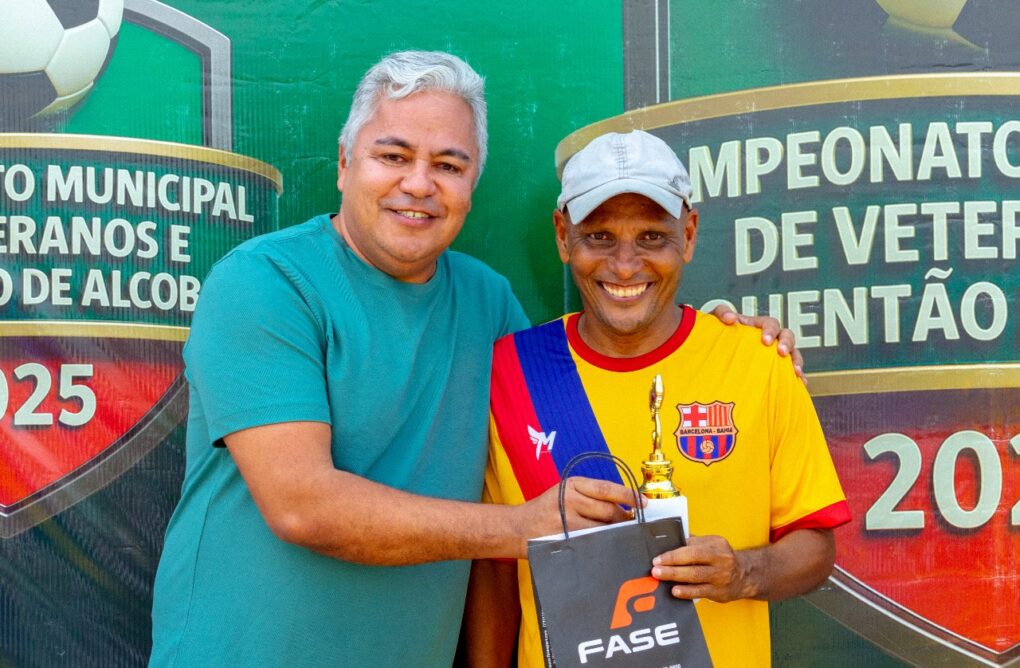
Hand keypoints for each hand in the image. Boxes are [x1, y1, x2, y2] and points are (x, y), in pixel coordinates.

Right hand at [512, 477, 641, 555]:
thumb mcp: (566, 492)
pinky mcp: (564, 540)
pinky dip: (603, 545)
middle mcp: (569, 500)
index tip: (643, 502)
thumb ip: (592, 496)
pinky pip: (591, 543)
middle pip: (608, 511)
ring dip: (615, 534)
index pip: (607, 489)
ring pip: (603, 529)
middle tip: (632, 525)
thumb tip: (625, 507)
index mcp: (572, 485)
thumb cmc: (547, 509)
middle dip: (624, 519)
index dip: (628, 496)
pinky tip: (607, 547)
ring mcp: (566, 522)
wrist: (518, 527)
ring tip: (621, 536)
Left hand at [649, 534, 754, 602]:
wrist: (744, 576)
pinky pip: (700, 592)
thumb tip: (669, 543)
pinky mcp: (719, 592)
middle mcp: (721, 559)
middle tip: (655, 568)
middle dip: (672, 564)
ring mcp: (721, 577)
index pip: (692, 547)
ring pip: (695, 576)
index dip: (673, 553)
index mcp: (717, 544)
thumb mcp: (711, 545)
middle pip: (693, 561)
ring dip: (675, 576)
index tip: (658, 557)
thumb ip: (692, 543)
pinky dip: (687, 592)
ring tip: (660, 576)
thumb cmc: (721, 558)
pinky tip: (675, 591)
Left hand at [708, 304, 805, 382]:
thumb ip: (721, 312)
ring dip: (796, 361)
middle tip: (782, 352)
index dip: (771, 330)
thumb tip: (731, 318)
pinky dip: (797, 378)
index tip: (766, 341)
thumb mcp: (717, 319)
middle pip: (787, 335)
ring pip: (793, 353)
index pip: (770, 323)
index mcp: (758, 325)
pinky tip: (801, 385)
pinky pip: (790, 372)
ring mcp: (774, 353)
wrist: (715, 347)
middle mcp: (771, 338)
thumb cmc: (719, 331)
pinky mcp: (775, 368)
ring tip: (797, 372)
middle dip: (787, 343)